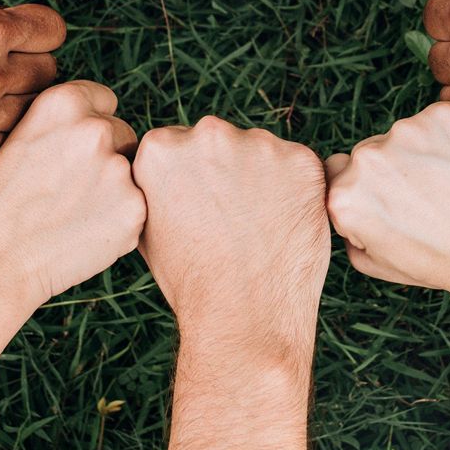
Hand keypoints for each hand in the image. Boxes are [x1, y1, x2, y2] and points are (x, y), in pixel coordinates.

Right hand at [0, 80, 144, 305]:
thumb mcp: (11, 140)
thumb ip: (55, 125)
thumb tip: (80, 121)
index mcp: (63, 103)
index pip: (104, 100)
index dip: (89, 125)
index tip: (72, 150)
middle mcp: (96, 128)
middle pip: (122, 134)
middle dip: (105, 157)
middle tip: (70, 190)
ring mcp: (119, 170)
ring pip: (132, 172)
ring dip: (114, 189)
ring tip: (74, 214)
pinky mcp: (135, 209)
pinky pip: (137, 208)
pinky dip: (119, 221)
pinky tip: (85, 234)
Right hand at [133, 116, 329, 361]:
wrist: (243, 316)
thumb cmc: (192, 281)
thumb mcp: (147, 226)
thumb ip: (156, 183)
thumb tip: (168, 168)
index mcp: (161, 147)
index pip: (180, 145)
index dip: (193, 179)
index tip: (200, 208)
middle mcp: (207, 134)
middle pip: (220, 141)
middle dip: (226, 170)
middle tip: (232, 220)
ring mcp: (258, 144)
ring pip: (261, 151)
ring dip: (263, 177)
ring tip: (259, 228)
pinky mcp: (302, 160)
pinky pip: (299, 167)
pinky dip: (297, 191)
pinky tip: (284, 227)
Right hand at [325, 102, 449, 308]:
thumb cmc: (442, 264)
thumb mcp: (376, 264)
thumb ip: (348, 232)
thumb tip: (344, 206)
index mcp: (343, 194)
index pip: (339, 172)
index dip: (367, 191)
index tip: (394, 207)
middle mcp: (367, 157)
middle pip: (371, 152)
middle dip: (393, 171)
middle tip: (429, 201)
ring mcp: (405, 130)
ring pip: (406, 135)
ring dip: (422, 153)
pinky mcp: (442, 114)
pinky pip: (438, 121)